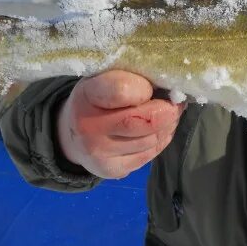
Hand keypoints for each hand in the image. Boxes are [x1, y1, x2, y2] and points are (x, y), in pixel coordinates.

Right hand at [57, 69, 184, 178]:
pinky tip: (157, 129)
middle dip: (168, 110)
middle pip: (145, 121)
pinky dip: (161, 139)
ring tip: (167, 113)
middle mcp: (89, 127)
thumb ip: (132, 75)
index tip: (151, 85)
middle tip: (175, 101)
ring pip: (152, 139)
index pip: (123, 91)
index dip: (145, 88)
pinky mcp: (112, 170)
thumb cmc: (97, 97)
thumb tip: (170, 83)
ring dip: (168, 125)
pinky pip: (150, 154)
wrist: (71, 134)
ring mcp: (100, 153)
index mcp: (88, 94)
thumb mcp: (106, 75)